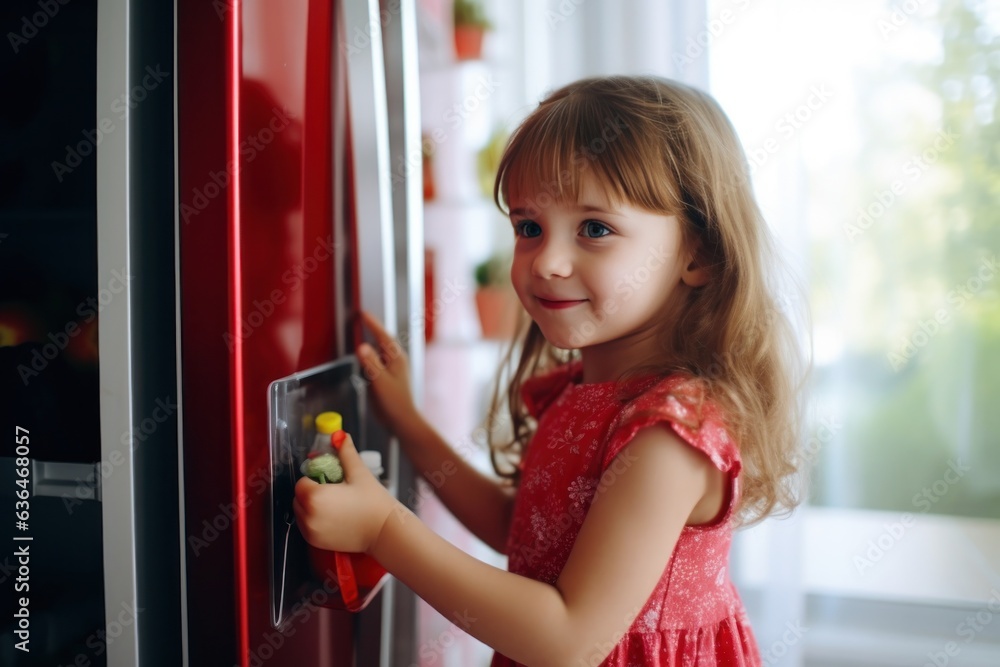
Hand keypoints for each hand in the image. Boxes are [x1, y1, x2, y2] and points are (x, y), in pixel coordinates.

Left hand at [293, 433, 397, 553]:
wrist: (384, 532)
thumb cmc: (373, 502)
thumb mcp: (358, 473)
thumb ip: (345, 452)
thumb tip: (339, 435)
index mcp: (315, 496)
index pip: (302, 482)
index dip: (315, 479)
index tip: (329, 481)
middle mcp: (308, 516)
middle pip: (298, 497)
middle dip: (311, 493)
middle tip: (333, 492)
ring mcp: (311, 531)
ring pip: (301, 513)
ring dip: (310, 507)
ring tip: (334, 505)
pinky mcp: (316, 543)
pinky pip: (306, 527)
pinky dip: (314, 521)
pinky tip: (333, 517)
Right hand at [357, 311, 418, 433]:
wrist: (401, 421)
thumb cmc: (394, 403)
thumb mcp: (380, 382)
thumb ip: (370, 364)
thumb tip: (362, 346)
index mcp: (397, 359)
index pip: (383, 336)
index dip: (372, 324)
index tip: (363, 313)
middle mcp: (395, 361)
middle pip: (382, 340)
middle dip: (372, 329)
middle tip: (360, 318)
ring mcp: (391, 369)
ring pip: (379, 351)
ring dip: (371, 341)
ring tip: (361, 331)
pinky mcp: (386, 377)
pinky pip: (376, 362)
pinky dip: (369, 357)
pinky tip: (364, 357)